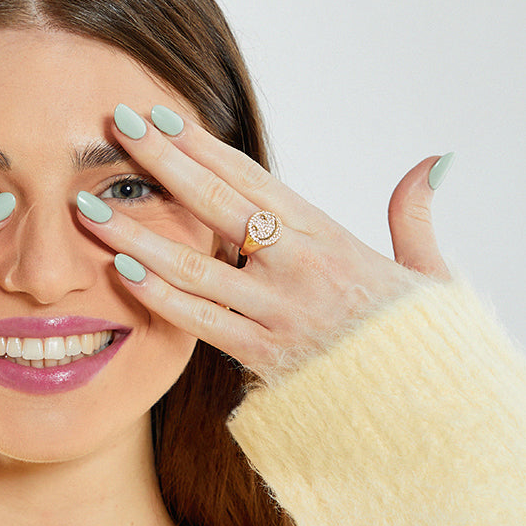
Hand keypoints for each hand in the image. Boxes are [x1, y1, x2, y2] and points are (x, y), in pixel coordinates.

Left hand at [77, 105, 450, 378]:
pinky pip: (202, 321)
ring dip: (139, 235)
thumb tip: (435, 163)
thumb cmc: (416, 339)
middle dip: (163, 163)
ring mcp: (277, 311)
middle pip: (217, 204)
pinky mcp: (263, 355)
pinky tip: (123, 272)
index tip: (162, 118)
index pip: (252, 178)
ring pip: (196, 265)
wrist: (427, 407)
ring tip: (89, 209)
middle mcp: (298, 266)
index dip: (202, 145)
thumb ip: (415, 215)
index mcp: (327, 236)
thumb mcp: (428, 271)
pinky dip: (161, 296)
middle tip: (120, 127)